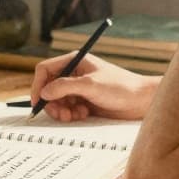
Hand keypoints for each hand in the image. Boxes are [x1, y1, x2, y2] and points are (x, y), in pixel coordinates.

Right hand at [28, 52, 158, 121]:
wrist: (141, 101)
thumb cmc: (120, 87)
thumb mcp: (90, 85)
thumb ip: (64, 87)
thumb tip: (43, 92)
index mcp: (74, 61)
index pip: (45, 70)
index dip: (38, 85)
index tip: (38, 102)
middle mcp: (74, 73)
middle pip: (48, 87)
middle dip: (51, 102)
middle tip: (60, 114)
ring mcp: (79, 88)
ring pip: (57, 101)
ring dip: (61, 110)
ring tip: (73, 116)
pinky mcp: (84, 101)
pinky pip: (67, 109)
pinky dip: (71, 114)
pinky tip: (84, 115)